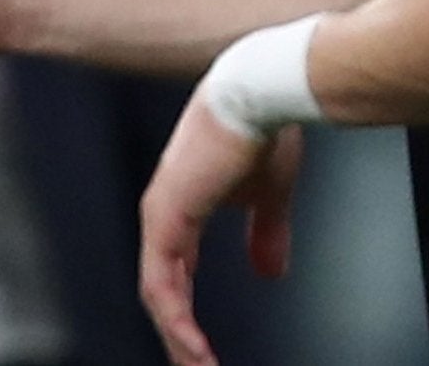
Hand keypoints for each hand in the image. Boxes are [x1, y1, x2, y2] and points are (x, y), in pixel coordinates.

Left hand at [139, 92, 304, 365]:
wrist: (263, 88)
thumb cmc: (266, 127)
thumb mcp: (270, 194)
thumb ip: (266, 235)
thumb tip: (270, 273)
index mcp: (183, 207)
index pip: (177, 274)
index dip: (187, 313)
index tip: (204, 347)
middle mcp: (164, 214)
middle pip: (162, 292)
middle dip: (179, 337)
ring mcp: (160, 216)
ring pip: (158, 296)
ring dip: (178, 338)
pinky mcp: (166, 217)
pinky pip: (161, 285)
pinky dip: (177, 320)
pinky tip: (193, 344)